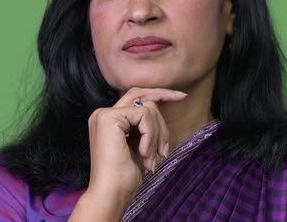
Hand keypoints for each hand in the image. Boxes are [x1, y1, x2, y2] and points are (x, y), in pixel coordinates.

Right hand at [70, 87, 186, 220]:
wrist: (112, 193)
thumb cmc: (125, 176)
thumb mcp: (140, 146)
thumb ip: (144, 127)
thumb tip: (159, 110)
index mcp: (109, 120)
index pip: (136, 99)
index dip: (158, 94)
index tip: (181, 96)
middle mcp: (103, 114)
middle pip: (142, 96)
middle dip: (165, 95)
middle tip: (182, 98)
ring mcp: (105, 114)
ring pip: (147, 108)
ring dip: (158, 133)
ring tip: (155, 156)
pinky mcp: (109, 118)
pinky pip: (143, 115)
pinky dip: (151, 135)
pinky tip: (145, 153)